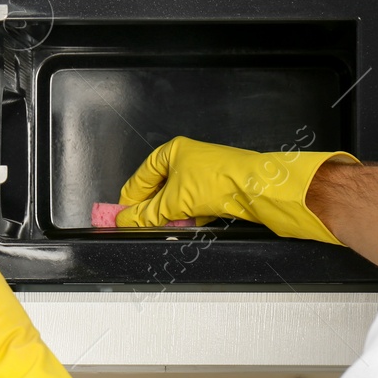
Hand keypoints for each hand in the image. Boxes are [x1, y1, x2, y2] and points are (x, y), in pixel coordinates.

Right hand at [115, 136, 357, 243]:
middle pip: (159, 189)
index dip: (130, 198)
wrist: (256, 188)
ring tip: (168, 226)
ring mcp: (203, 174)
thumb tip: (128, 220)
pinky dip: (190, 216)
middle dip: (152, 209)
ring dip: (172, 215)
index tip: (122, 216)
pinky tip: (190, 224)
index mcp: (172, 151)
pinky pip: (194, 205)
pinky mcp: (217, 189)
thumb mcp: (174, 201)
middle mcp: (188, 159)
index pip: (142, 177)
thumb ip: (148, 213)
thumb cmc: (219, 180)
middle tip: (141, 226)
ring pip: (177, 199)